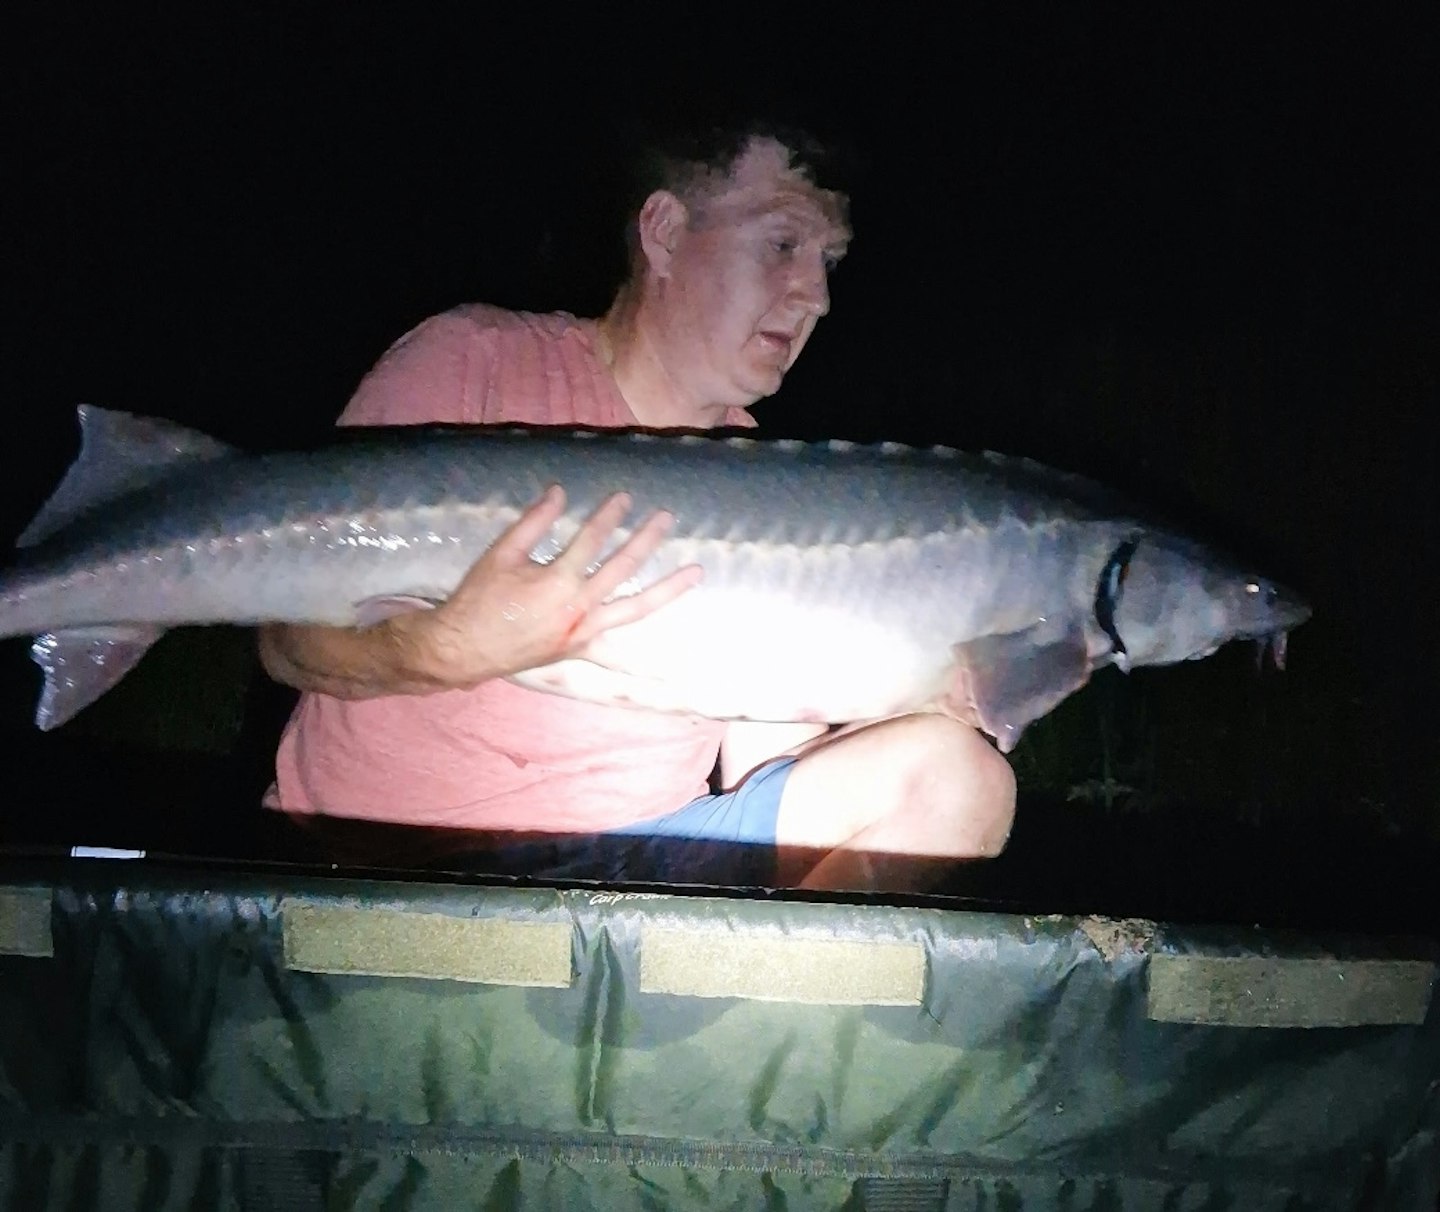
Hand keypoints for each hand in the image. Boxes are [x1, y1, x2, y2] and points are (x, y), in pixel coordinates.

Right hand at [390, 485, 700, 688]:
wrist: (463, 648)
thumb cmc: (478, 598)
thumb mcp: (500, 554)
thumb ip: (532, 522)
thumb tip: (559, 492)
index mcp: (558, 582)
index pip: (591, 541)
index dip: (609, 516)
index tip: (625, 497)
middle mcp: (579, 609)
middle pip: (622, 568)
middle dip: (646, 540)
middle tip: (667, 517)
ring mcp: (583, 633)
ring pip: (635, 609)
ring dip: (667, 589)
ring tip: (696, 572)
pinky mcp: (577, 651)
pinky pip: (612, 658)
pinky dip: (636, 665)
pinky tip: (662, 672)